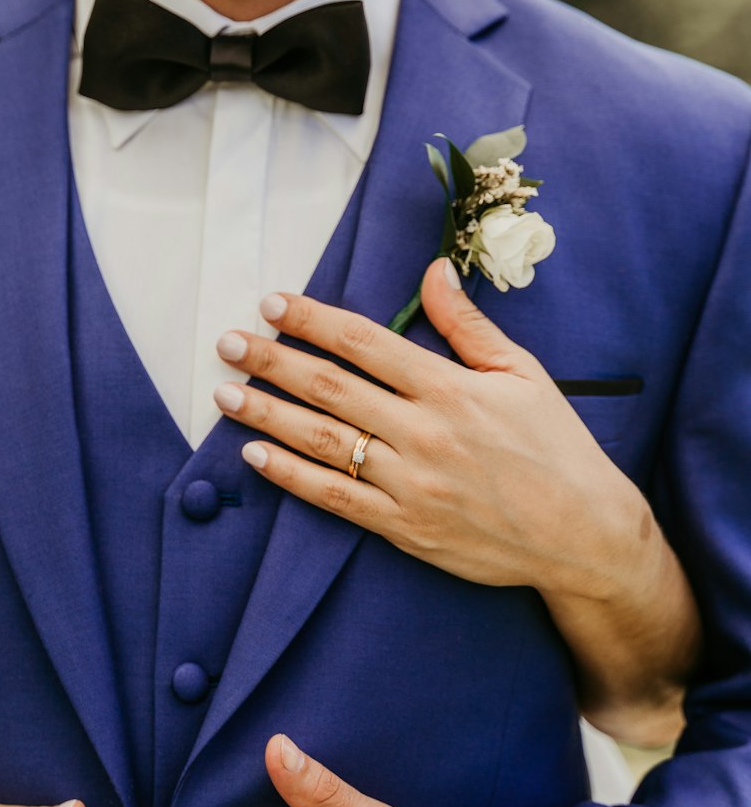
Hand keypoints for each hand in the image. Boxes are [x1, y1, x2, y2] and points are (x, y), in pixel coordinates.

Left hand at [213, 260, 643, 599]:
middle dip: (273, 362)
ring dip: (267, 414)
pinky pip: (334, 498)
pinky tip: (255, 454)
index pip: (365, 343)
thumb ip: (468, 325)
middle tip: (229, 343)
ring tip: (224, 393)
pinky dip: (290, 475)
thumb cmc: (555, 448)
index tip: (273, 304)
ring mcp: (409, 483)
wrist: (582, 534)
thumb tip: (431, 271)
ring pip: (323, 441)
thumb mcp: (523, 374)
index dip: (313, 321)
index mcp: (451, 389)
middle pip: (331, 388)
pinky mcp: (403, 527)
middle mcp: (423, 433)